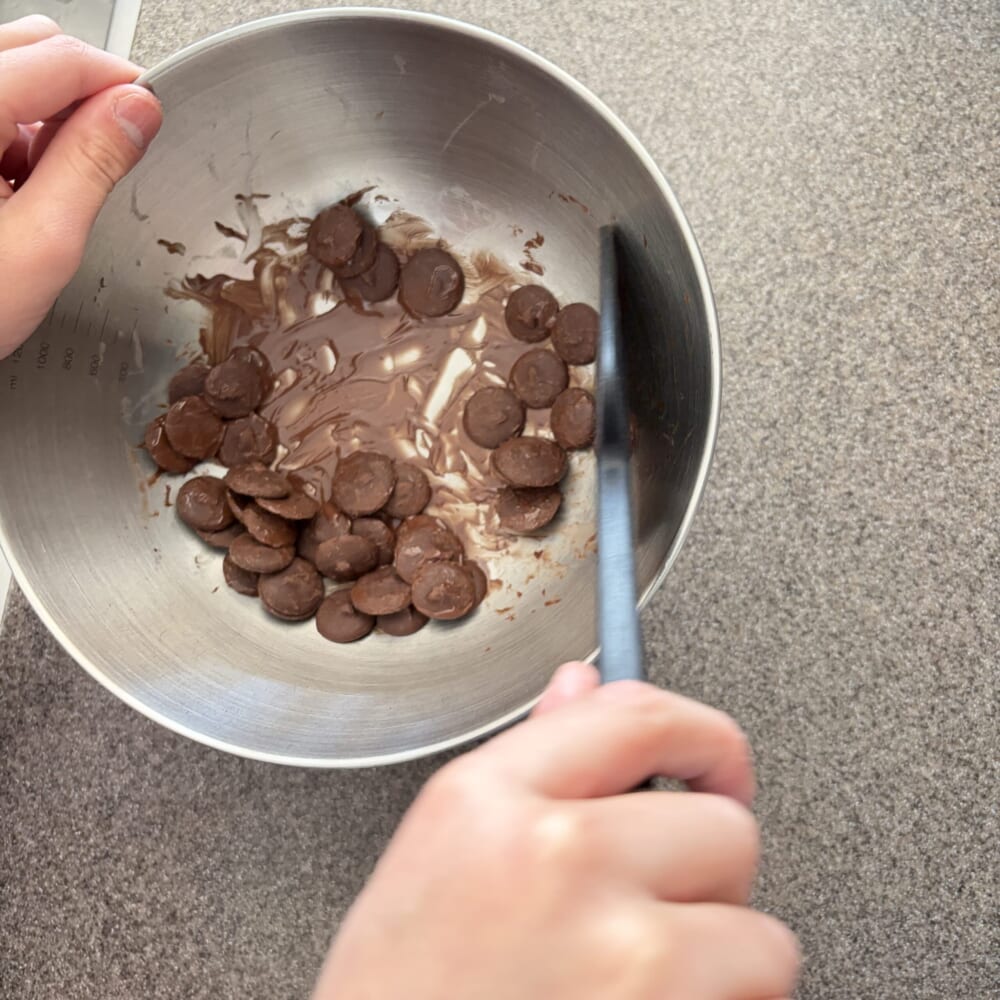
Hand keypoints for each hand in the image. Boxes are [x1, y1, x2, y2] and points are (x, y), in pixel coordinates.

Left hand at [0, 15, 161, 358]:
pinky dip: (15, 135)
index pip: (61, 58)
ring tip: (50, 186)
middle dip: (83, 93)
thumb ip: (93, 166)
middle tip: (110, 154)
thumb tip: (137, 112)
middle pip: (31, 47)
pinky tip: (17, 188)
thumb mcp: (43, 242)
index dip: (120, 82)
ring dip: (46, 116)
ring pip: (9, 72)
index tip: (152, 115)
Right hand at [315, 663, 798, 999]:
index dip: (701, 735)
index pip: (637, 713)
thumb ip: (530, 758)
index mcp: (487, 801)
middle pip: (724, 825)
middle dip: (707, 874)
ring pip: (758, 932)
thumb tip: (580, 688)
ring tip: (643, 986)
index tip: (716, 762)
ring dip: (723, 963)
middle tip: (656, 910)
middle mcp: (555, 857)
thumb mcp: (441, 856)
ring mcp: (619, 951)